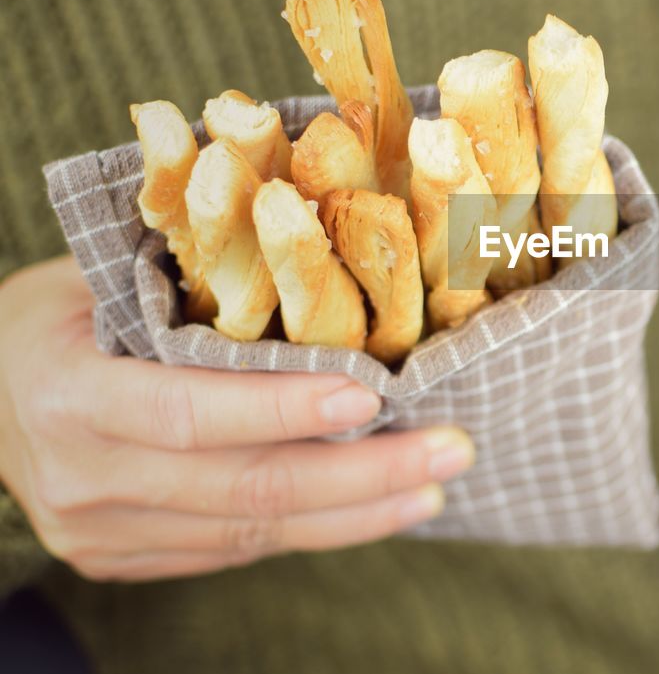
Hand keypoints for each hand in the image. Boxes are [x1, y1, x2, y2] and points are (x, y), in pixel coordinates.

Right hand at [0, 256, 472, 581]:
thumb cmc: (57, 315)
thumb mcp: (100, 277)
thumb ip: (192, 283)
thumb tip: (316, 251)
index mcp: (67, 394)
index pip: (191, 412)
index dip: (283, 410)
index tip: (372, 397)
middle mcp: (82, 478)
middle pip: (243, 489)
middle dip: (361, 475)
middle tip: (450, 448)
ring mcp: (102, 531)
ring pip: (250, 531)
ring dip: (356, 512)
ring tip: (435, 481)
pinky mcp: (125, 558)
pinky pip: (235, 549)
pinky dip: (315, 528)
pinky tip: (378, 507)